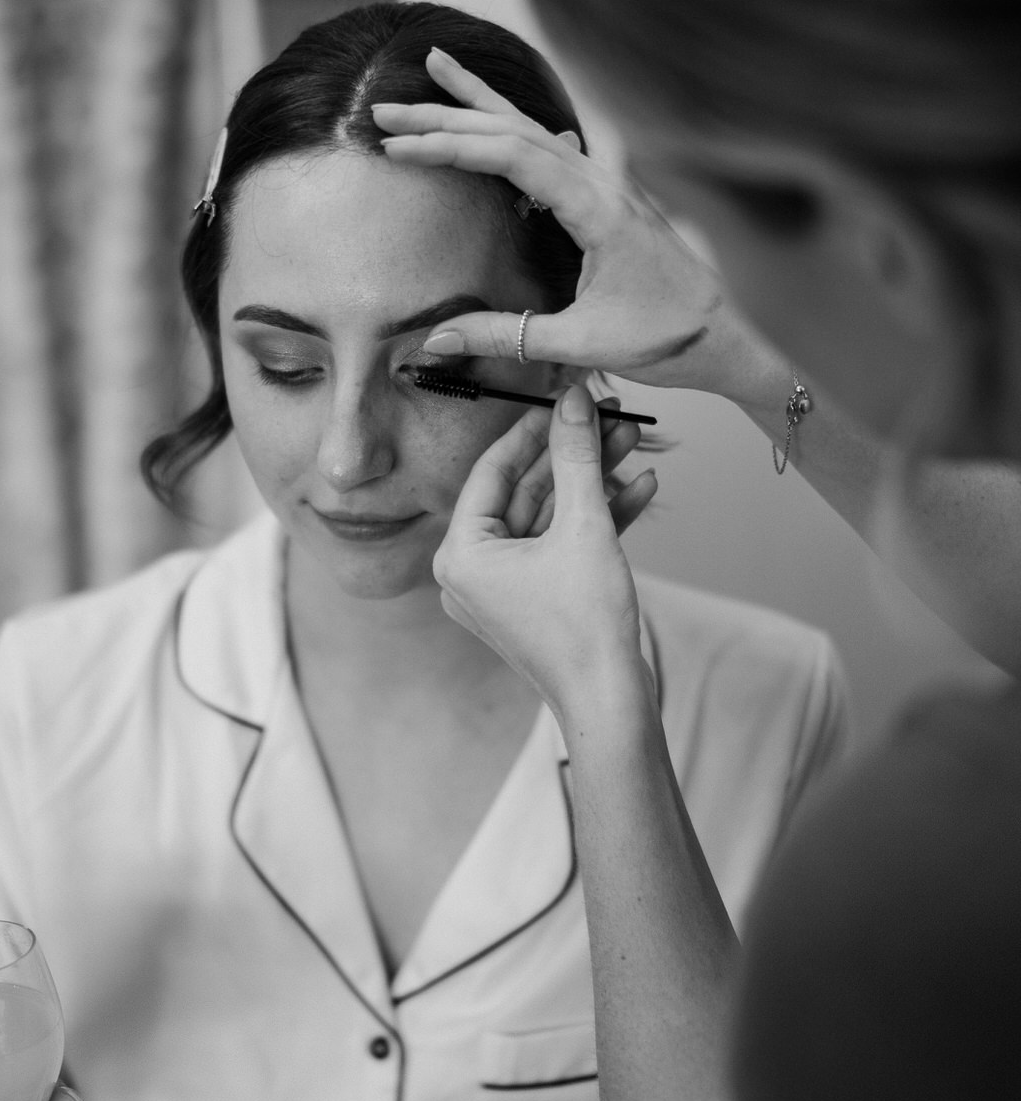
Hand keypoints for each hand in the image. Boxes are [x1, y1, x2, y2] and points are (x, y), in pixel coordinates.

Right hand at [374, 49, 781, 404]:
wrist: (724, 338)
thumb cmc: (663, 340)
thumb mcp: (580, 343)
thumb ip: (506, 337)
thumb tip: (436, 339)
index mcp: (596, 206)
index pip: (510, 155)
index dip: (449, 146)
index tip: (398, 148)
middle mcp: (602, 181)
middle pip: (514, 129)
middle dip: (447, 113)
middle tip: (386, 109)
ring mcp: (608, 183)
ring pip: (534, 128)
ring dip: (480, 103)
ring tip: (438, 68)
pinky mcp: (609, 197)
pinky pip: (553, 147)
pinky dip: (514, 126)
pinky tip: (503, 118)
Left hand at [435, 390, 654, 724]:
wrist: (611, 703)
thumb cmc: (586, 627)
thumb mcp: (584, 527)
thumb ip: (577, 458)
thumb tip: (575, 401)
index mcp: (461, 555)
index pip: (492, 471)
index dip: (534, 428)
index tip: (565, 397)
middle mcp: (472, 573)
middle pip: (524, 492)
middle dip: (572, 455)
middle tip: (608, 415)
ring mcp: (503, 590)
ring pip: (548, 518)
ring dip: (592, 482)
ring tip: (632, 442)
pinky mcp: (535, 601)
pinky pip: (559, 548)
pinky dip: (596, 521)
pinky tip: (640, 488)